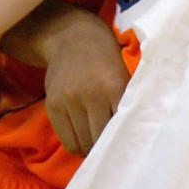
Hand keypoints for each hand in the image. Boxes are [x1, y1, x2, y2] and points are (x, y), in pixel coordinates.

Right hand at [41, 15, 129, 154]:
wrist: (72, 37)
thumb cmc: (106, 56)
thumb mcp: (123, 73)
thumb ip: (126, 101)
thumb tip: (134, 135)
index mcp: (114, 86)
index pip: (120, 128)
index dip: (125, 141)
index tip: (129, 148)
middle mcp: (90, 94)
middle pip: (100, 139)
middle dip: (107, 148)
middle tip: (114, 151)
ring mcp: (69, 100)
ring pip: (83, 143)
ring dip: (92, 149)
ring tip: (99, 147)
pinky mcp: (53, 105)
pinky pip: (67, 139)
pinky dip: (77, 145)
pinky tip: (84, 143)